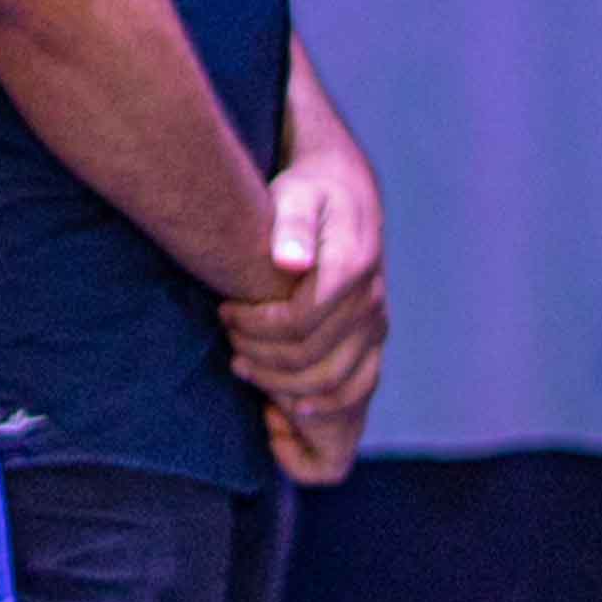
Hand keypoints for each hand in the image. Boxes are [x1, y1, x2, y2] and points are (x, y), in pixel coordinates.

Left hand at [222, 157, 385, 476]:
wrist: (346, 194)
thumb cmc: (309, 193)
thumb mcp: (296, 195)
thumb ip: (292, 225)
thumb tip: (290, 261)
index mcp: (350, 268)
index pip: (300, 320)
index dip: (256, 326)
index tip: (225, 313)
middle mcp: (370, 302)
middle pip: (312, 356)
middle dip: (261, 356)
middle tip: (228, 343)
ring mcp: (376, 324)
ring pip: (336, 381)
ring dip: (284, 385)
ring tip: (243, 367)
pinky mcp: (373, 338)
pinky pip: (359, 387)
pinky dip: (325, 407)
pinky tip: (286, 407)